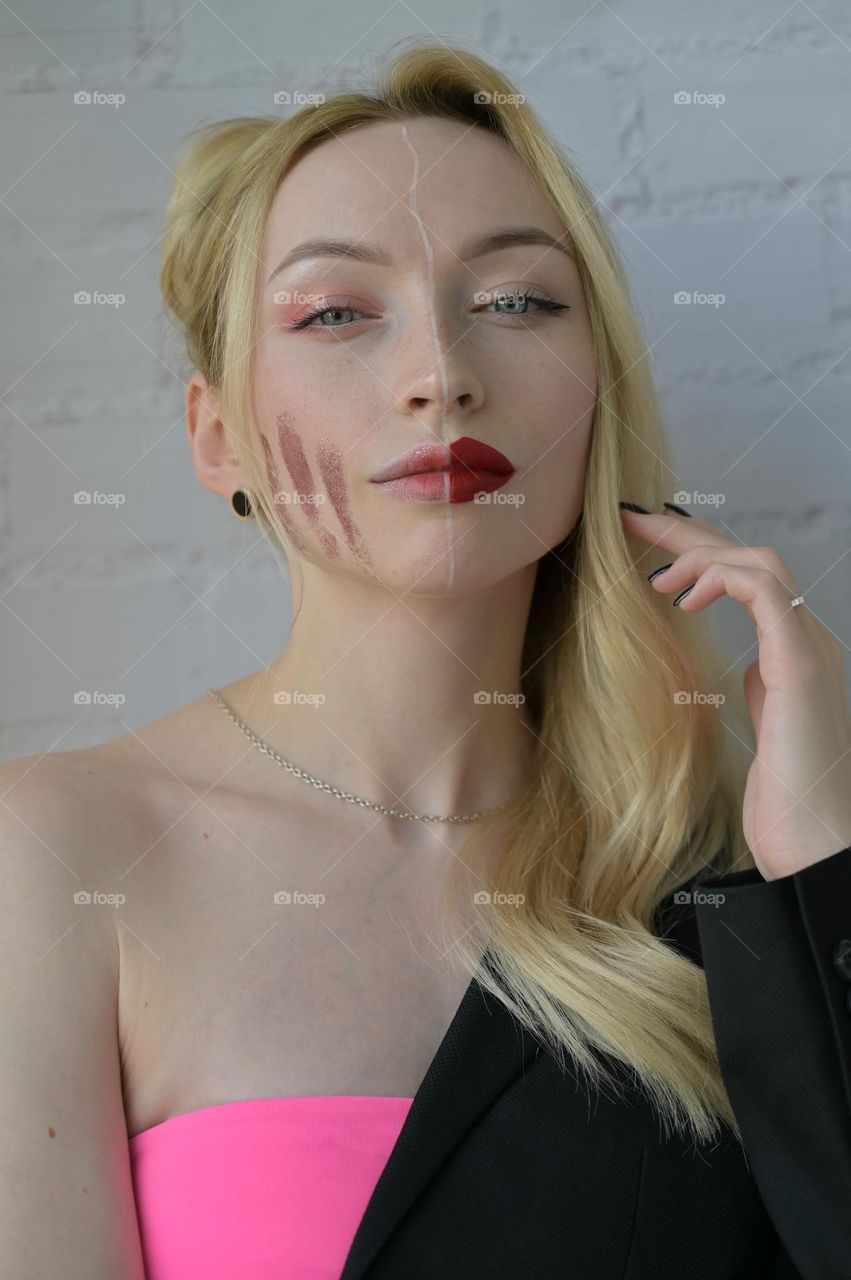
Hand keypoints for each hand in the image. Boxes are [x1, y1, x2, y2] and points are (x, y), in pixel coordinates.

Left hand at [621, 504, 850, 880]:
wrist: (816, 843)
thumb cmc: (784, 802)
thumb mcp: (758, 732)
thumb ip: (755, 694)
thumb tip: (739, 674)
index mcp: (793, 654)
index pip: (748, 581)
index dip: (698, 555)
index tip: (645, 546)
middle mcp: (808, 640)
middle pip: (749, 559)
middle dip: (688, 534)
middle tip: (632, 519)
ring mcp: (811, 647)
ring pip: (759, 561)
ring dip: (698, 553)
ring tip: (653, 576)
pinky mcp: (801, 661)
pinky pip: (766, 588)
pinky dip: (719, 578)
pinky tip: (680, 599)